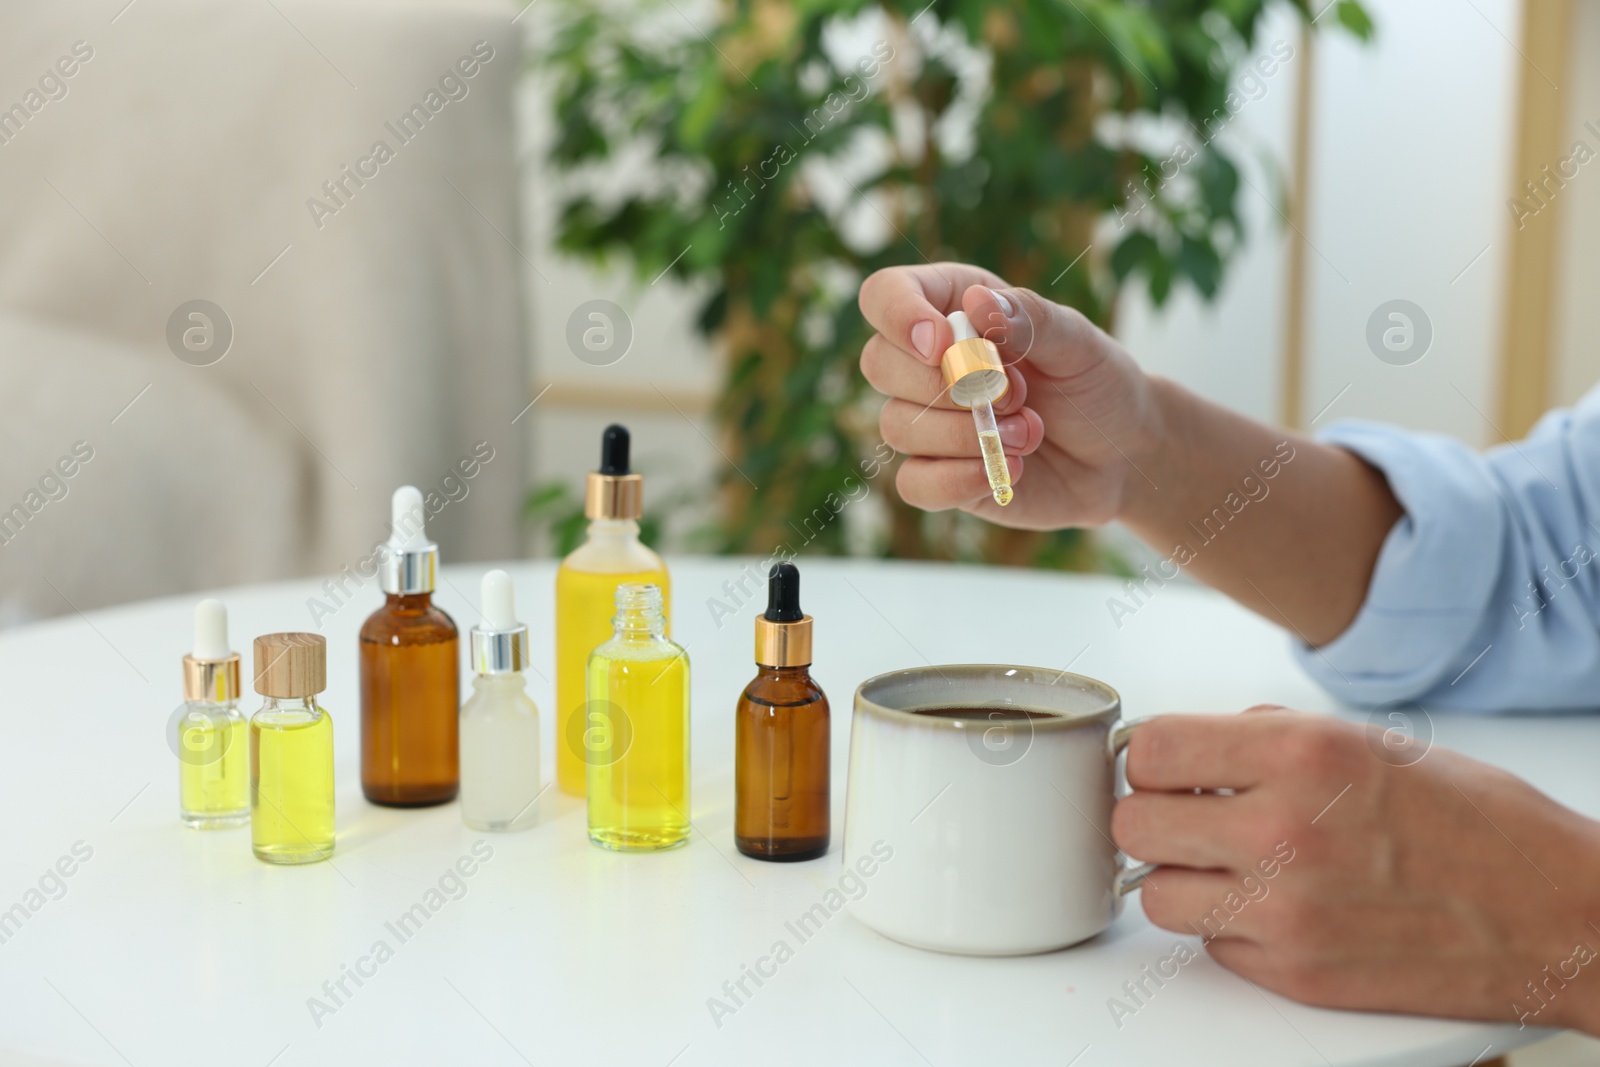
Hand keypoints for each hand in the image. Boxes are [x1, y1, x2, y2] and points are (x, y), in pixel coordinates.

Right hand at [857, 263, 1159, 529]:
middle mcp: (927, 363)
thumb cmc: (1095, 383)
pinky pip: (913, 483)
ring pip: (897, 425)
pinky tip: (1006, 470)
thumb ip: (1029, 318)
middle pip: (879, 363)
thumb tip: (976, 302)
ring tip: (1030, 433)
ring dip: (967, 433)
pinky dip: (957, 480)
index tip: (944, 343)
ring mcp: (926, 421)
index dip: (899, 316)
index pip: (884, 296)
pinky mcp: (937, 475)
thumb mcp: (1078, 342)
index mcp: (950, 308)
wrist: (1120, 452)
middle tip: (1019, 393)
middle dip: (950, 385)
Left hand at [1113, 708, 1599, 1034]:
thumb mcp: (1370, 740)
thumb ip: (1270, 736)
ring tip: (1227, 865)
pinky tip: (1276, 906)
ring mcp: (1287, 912)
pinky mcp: (1297, 974)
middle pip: (1134, 825)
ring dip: (1181, 877)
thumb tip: (1196, 744)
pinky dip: (1229, 927)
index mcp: (1302, 755)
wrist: (1560, 916)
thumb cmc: (1478, 822)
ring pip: (1155, 895)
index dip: (1151, 757)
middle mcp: (1284, 832)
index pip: (1151, 748)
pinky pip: (1212, 945)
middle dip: (1155, 815)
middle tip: (1187, 815)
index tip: (1166, 766)